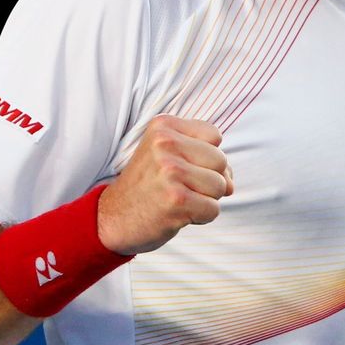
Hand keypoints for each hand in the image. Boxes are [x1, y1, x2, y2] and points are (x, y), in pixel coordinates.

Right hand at [97, 114, 232, 254]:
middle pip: (221, 161)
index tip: (183, 166)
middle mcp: (165, 144)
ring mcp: (170, 172)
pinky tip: (178, 214)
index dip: (206, 156)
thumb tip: (232, 183)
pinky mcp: (176, 200)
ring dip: (206, 199)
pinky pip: (214, 209)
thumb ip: (204, 158)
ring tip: (179, 199)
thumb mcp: (167, 155)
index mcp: (163, 126)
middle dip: (209, 179)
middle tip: (179, 187)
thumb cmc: (148, 186)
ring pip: (221, 186)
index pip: (214, 136)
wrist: (113, 218)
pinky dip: (201, 217)